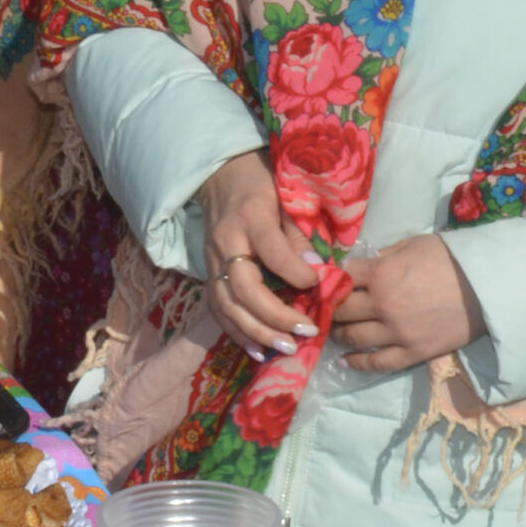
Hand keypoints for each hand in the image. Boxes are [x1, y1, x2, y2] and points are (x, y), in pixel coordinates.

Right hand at [196, 151, 320, 358]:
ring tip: (285, 349)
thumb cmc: (262, 183)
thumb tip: (315, 269)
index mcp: (250, 217)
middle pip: (245, 289)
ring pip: (228, 306)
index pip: (272, 251)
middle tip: (305, 333)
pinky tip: (258, 350)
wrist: (221, 176)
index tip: (318, 285)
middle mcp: (226, 243)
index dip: (295, 272)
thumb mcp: (286, 197)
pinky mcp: (207, 274)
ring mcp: (212, 261)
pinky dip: (237, 333)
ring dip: (257, 333)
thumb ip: (299, 233)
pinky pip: (218, 310)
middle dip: (275, 317)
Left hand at [334, 235, 485, 373]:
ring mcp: (396, 333)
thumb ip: (382, 255)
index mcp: (381, 273)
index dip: (330, 279)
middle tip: (324, 308)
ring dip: (337, 334)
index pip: (342, 277)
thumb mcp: (412, 244)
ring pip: (353, 337)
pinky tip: (344, 361)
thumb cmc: (450, 258)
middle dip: (330, 307)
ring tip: (332, 331)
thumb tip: (357, 263)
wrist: (487, 286)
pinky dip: (357, 363)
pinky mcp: (412, 353)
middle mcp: (382, 305)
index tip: (324, 282)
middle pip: (341, 309)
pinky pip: (377, 363)